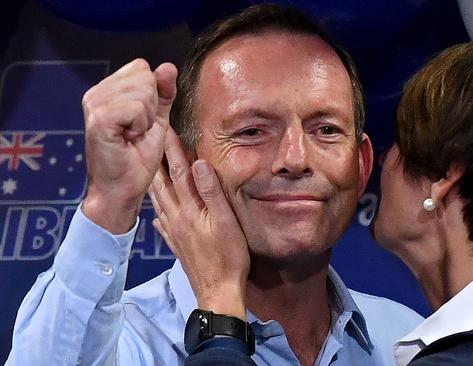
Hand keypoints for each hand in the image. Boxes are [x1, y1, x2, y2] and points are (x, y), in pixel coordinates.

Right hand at [81, 59, 176, 233]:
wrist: (122, 188)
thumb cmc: (137, 157)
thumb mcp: (157, 121)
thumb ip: (163, 94)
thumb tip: (168, 67)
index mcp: (107, 90)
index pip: (142, 67)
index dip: (152, 94)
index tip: (142, 121)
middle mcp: (96, 92)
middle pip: (144, 75)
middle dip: (151, 106)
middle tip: (136, 130)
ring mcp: (94, 104)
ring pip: (143, 91)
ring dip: (146, 118)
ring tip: (131, 135)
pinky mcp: (99, 118)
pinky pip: (137, 107)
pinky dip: (141, 125)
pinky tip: (127, 139)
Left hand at [149, 129, 249, 319]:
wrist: (218, 291)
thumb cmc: (228, 257)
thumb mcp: (225, 222)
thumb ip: (211, 193)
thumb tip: (198, 164)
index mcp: (189, 210)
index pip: (179, 173)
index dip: (173, 151)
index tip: (166, 130)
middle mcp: (177, 218)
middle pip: (163, 185)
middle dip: (158, 162)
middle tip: (150, 142)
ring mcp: (174, 232)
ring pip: (159, 201)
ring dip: (154, 182)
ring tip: (149, 170)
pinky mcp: (176, 244)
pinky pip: (162, 222)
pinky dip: (158, 210)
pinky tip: (157, 211)